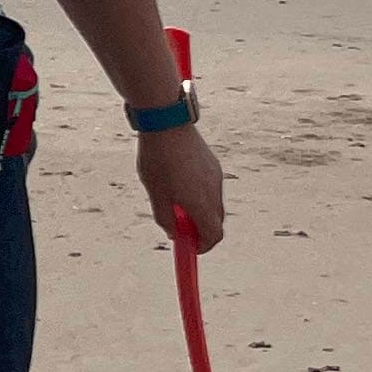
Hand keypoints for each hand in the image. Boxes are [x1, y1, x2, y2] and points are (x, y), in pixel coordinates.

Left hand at [137, 124, 224, 249]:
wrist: (167, 124)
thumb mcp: (156, 195)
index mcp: (202, 203)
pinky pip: (210, 187)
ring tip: (172, 200)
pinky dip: (199, 195)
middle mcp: (214, 191)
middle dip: (199, 229)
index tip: (189, 248)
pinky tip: (177, 183)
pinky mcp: (212, 164)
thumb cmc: (158, 161)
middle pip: (215, 221)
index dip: (202, 246)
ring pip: (212, 203)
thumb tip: (174, 234)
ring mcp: (216, 176)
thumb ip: (166, 218)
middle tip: (178, 227)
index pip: (213, 235)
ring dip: (198, 210)